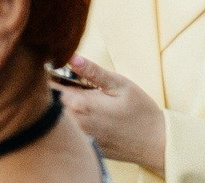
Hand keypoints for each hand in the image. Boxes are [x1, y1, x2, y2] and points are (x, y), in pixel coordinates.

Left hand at [58, 55, 166, 172]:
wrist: (158, 145)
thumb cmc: (141, 113)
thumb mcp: (120, 85)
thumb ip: (93, 72)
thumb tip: (71, 56)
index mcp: (80, 105)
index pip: (47, 87)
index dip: (46, 75)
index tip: (51, 66)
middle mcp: (75, 124)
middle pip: (49, 103)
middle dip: (51, 89)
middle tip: (67, 80)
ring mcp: (79, 138)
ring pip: (58, 118)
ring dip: (60, 106)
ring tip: (78, 96)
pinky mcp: (86, 147)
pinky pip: (69, 131)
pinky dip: (70, 120)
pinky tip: (88, 115)